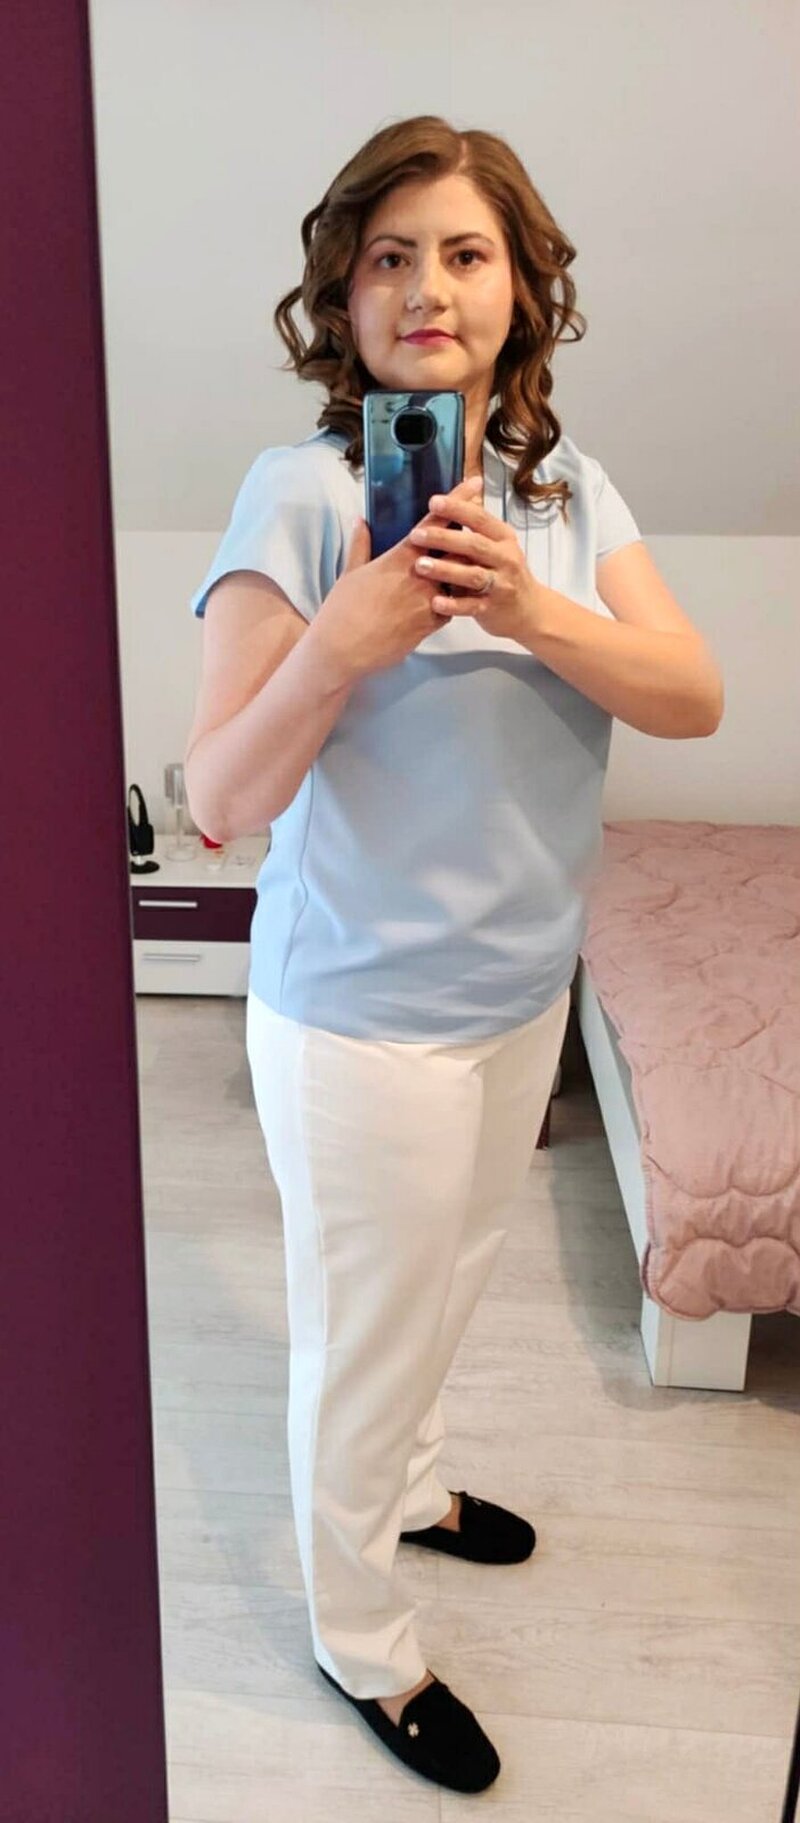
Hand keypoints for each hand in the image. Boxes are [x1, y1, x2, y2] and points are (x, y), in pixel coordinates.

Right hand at [314, 475, 484, 681]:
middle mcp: (420, 576)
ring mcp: (428, 602)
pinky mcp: (431, 625)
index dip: (456, 501)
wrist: (343, 650)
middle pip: (456, 550)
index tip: (474, 484)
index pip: (435, 523)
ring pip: (457, 581)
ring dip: (460, 574)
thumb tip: (361, 520)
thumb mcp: (350, 573)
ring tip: (466, 569)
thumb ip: (360, 544)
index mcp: (400, 558)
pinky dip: (451, 603)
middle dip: (467, 540)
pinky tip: (446, 602)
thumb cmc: (342, 609)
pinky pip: (450, 609)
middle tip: (475, 531)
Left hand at [409, 482, 542, 642]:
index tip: (433, 502)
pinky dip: (453, 605)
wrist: (530, 610)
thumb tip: (468, 484)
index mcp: (503, 538)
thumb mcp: (498, 543)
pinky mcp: (492, 608)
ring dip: (445, 570)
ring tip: (419, 566)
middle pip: (474, 545)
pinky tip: (435, 602)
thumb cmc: (505, 571)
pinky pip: (471, 606)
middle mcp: (505, 558)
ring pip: (472, 575)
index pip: (480, 518)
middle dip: (444, 538)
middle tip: (416, 535)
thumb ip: (479, 522)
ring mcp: (500, 585)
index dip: (457, 509)